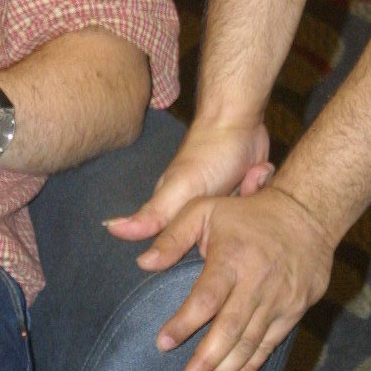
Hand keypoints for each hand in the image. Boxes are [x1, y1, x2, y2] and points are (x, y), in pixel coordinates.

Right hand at [104, 115, 274, 243]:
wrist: (240, 120)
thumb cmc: (207, 153)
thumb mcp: (180, 189)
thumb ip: (153, 214)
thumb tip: (111, 230)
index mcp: (175, 214)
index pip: (181, 247)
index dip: (202, 250)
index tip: (217, 246)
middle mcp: (198, 214)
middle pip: (220, 240)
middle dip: (233, 224)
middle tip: (236, 196)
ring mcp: (223, 206)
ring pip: (241, 225)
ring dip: (249, 202)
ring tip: (247, 180)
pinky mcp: (244, 197)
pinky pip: (256, 208)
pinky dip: (260, 189)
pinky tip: (257, 174)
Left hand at [145, 183, 334, 370]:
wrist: (308, 213)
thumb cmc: (246, 214)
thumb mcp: (204, 209)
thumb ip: (171, 236)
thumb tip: (142, 264)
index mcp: (232, 258)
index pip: (206, 297)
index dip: (184, 323)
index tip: (162, 344)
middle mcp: (257, 282)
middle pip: (229, 329)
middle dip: (205, 362)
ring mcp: (279, 298)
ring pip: (249, 343)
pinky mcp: (295, 309)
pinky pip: (270, 343)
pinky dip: (251, 366)